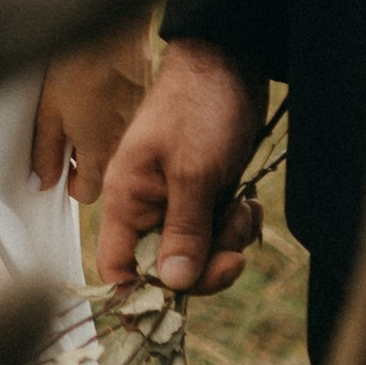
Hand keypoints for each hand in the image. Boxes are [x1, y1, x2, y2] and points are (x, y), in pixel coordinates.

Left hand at [33, 24, 150, 194]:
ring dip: (102, 137)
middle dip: (87, 160)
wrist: (113, 32)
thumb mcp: (49, 114)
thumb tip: (42, 182)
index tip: (62, 166)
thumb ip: (45, 154)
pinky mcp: (147, 102)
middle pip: (105, 170)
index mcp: (99, 154)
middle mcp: (124, 146)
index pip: (87, 194)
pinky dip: (116, 115)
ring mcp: (139, 124)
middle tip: (70, 133)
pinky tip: (104, 91)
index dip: (72, 183)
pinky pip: (130, 122)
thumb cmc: (79, 69)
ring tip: (86, 108)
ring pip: (118, 145)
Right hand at [96, 40, 266, 295]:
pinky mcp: (205, 193)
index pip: (118, 268)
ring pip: (199, 250)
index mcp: (127, 200)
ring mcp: (178, 200)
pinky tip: (247, 200)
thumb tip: (173, 285)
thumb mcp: (192, 173)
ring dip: (227, 239)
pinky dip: (236, 223)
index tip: (182, 301)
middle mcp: (148, 206)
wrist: (231, 63)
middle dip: (205, 265)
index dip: (143, 293)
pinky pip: (218, 230)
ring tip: (240, 206)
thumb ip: (183, 231)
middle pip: (167, 268)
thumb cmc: (200, 108)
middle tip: (233, 253)